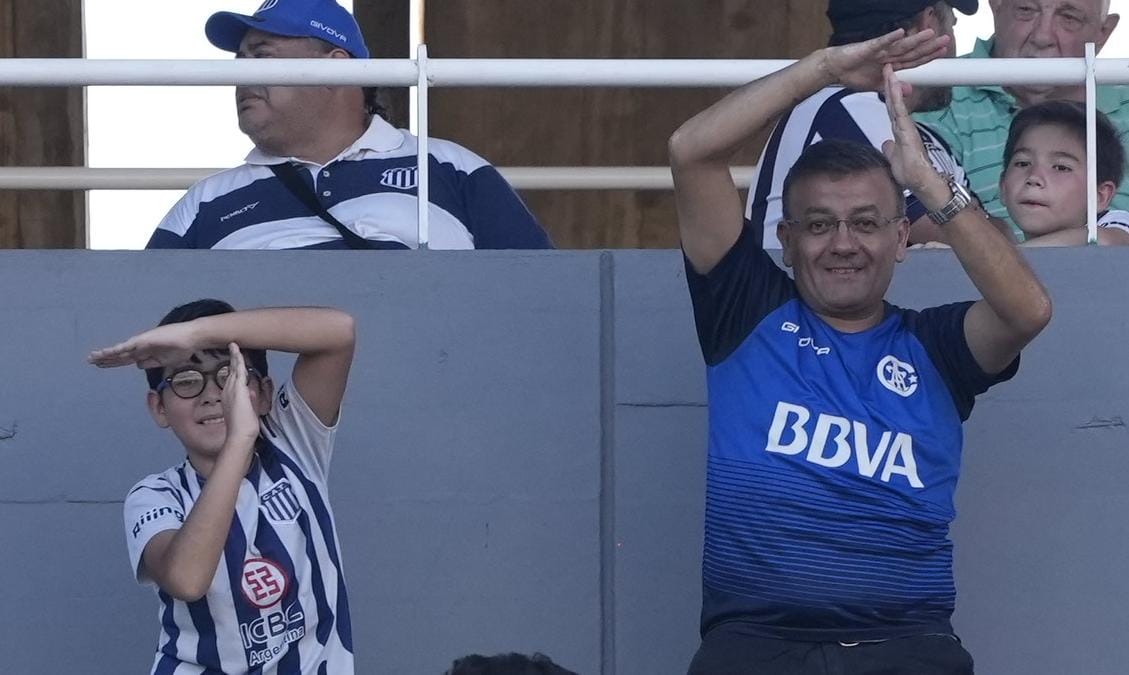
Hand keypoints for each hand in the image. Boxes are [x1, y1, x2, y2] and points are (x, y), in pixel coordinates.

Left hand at [88, 322, 199, 368]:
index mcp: (144, 352)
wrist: (192, 338)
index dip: (113, 362)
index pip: (125, 359)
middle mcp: (140, 346)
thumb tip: (137, 365)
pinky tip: (106, 353)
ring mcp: (141, 342)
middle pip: (119, 355)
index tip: (101, 365)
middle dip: (105, 359)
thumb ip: (150, 362)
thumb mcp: (164, 361)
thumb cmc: (182, 348)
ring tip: (92, 357)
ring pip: (120, 350)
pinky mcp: (144, 340)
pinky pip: (127, 346)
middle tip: (90, 360)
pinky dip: (116, 350)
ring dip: (106, 354)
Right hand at [221, 343, 259, 450]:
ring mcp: (232, 388)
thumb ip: (249, 400)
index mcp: (230, 396)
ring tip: (234, 345)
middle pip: (231, 371)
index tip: (234, 362)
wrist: (240, 434)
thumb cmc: (244, 427)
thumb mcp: (248, 410)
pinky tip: (236, 348)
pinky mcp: (238, 387)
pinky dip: (237, 357)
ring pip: (234, 367)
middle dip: (233, 359)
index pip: (232, 379)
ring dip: (235, 356)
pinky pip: (237, 367)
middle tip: (233, 347)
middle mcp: (228, 390)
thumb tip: (252, 392)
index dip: (233, 369)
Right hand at [822, 28, 948, 92]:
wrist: (835, 68)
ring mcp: (880, 50)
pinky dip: (890, 38)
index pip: (914, 60)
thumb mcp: (876, 86)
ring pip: (901, 46)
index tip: (943, 52)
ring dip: (916, 40)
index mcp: (892, 64)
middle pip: (912, 51)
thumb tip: (909, 90)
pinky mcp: (868, 48)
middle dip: (929, 46)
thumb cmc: (853, 74)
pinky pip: (881, 42)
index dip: (928, 56)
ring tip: (930, 34)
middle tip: (946, 40)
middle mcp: (889, 55)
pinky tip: (901, 32)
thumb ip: (893, 87)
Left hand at [880, 64, 946, 197]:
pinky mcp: (907, 130)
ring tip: (888, 69)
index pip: (892, 109)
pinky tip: (893, 85)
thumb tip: (886, 144)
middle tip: (886, 66)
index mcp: (900, 131)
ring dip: (892, 86)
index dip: (887, 95)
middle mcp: (903, 126)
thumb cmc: (911, 173)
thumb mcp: (894, 159)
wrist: (921, 181)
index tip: (884, 81)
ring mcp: (906, 126)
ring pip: (897, 102)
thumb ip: (891, 150)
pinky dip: (896, 97)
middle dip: (889, 84)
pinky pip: (900, 110)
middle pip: (894, 102)